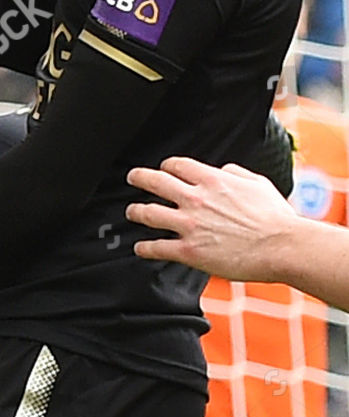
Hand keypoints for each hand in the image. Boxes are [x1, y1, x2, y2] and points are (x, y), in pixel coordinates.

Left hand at [126, 156, 300, 281]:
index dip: (167, 166)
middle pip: (154, 182)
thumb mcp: (258, 184)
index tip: (164, 170)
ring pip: (148, 213)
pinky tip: (140, 248)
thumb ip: (236, 173)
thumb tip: (225, 171)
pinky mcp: (190, 251)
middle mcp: (195, 199)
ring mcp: (189, 225)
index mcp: (211, 180)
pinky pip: (158, 247)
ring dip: (136, 212)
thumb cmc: (277, 219)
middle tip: (133, 178)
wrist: (284, 247)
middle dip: (139, 178)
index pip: (176, 165)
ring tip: (132, 212)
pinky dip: (145, 248)